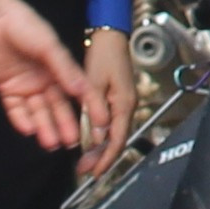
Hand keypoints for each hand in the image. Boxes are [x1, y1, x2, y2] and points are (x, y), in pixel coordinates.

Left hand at [0, 1, 89, 150]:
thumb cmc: (26, 26)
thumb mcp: (49, 46)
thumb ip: (65, 69)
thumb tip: (83, 91)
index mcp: (60, 69)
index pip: (78, 92)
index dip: (89, 108)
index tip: (99, 124)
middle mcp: (45, 81)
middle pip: (58, 107)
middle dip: (65, 125)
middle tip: (74, 143)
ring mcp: (26, 86)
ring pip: (38, 112)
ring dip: (45, 127)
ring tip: (53, 144)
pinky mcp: (7, 90)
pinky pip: (16, 110)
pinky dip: (22, 120)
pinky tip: (30, 131)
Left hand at [72, 28, 141, 175]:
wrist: (109, 37)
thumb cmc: (104, 54)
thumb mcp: (95, 81)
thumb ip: (95, 109)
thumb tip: (97, 137)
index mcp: (124, 103)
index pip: (117, 139)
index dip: (106, 158)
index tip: (94, 171)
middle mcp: (125, 106)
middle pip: (116, 139)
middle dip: (101, 157)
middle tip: (85, 170)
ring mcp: (120, 103)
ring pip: (111, 133)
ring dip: (98, 148)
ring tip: (84, 160)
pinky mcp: (113, 99)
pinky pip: (107, 123)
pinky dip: (97, 134)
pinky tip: (86, 139)